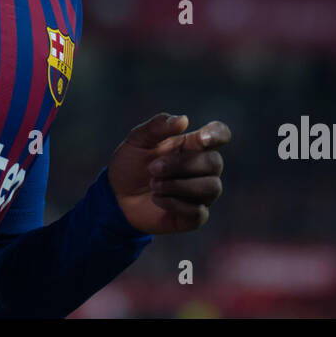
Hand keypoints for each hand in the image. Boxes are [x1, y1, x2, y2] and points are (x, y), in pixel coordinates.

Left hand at [107, 113, 229, 234]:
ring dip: (179, 185)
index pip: (219, 134)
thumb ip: (158, 127)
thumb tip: (183, 120)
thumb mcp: (138, 140)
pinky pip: (199, 212)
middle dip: (183, 164)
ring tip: (153, 185)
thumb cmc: (131, 164)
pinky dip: (175, 204)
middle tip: (153, 168)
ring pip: (212, 187)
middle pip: (214, 162)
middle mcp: (202, 168)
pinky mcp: (194, 216)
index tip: (202, 139)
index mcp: (192, 144)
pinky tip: (156, 199)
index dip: (218, 134)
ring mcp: (200, 193)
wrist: (117, 197)